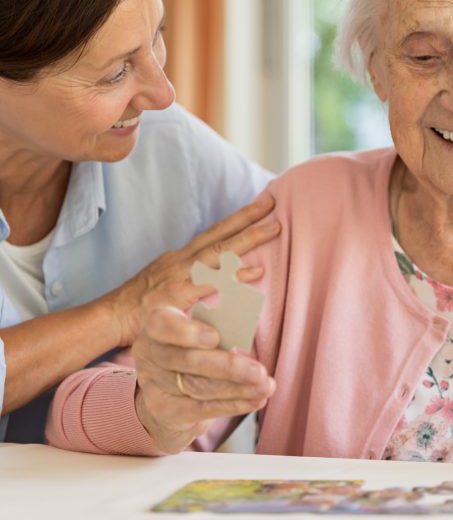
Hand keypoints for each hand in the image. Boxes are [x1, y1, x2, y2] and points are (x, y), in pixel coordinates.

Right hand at [105, 192, 279, 346]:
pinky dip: (236, 276)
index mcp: (181, 257)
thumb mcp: (165, 284)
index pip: (214, 232)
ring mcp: (182, 275)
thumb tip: (216, 277)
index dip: (237, 219)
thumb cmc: (139, 306)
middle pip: (220, 234)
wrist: (110, 317)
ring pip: (221, 251)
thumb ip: (190, 279)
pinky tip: (257, 271)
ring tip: (275, 227)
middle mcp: (183, 260)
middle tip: (273, 202)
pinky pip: (213, 282)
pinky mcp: (180, 294)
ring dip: (249, 238)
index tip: (260, 207)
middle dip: (248, 217)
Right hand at [134, 307, 275, 452]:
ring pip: (199, 387)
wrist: (170, 389)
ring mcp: (154, 384)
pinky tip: (255, 400)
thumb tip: (243, 324)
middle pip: (189, 361)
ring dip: (238, 388)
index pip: (163, 325)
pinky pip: (202, 409)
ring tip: (266, 386)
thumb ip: (218, 324)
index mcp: (158, 325)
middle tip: (259, 371)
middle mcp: (150, 354)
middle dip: (228, 367)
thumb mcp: (201, 328)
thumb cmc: (194, 347)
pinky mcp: (165, 410)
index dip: (188, 332)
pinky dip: (233, 404)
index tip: (215, 337)